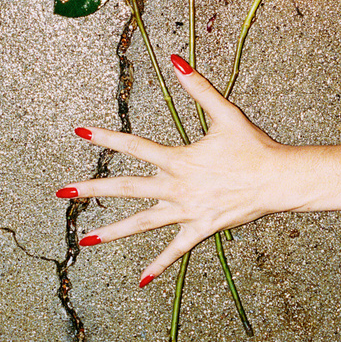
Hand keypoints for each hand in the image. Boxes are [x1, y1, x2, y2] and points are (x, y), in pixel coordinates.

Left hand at [57, 59, 285, 282]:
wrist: (278, 180)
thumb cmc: (254, 146)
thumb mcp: (226, 113)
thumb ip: (199, 87)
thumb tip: (176, 60)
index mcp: (179, 159)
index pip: (134, 146)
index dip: (106, 137)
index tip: (80, 132)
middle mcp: (177, 187)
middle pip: (126, 188)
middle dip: (92, 189)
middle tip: (62, 192)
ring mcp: (186, 211)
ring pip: (142, 224)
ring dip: (113, 232)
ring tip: (85, 242)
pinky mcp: (200, 229)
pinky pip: (175, 250)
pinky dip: (158, 266)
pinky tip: (141, 281)